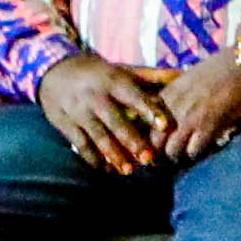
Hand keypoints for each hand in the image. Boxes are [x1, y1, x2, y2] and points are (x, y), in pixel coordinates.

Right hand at [35, 54, 168, 172]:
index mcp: (115, 82)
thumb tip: (183, 75)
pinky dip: (92, 157)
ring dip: (113, 154)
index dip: (151, 110)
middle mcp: (96, 97)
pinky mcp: (66, 124)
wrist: (56, 70)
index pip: (135, 97)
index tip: (166, 126)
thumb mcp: (124, 69)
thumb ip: (153, 76)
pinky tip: (105, 169)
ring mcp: (80, 111)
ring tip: (128, 170)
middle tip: (149, 159)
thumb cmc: (101, 74)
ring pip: (98, 136)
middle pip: (116, 121)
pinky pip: (80, 143)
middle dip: (133, 141)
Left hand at [151, 56, 240, 164]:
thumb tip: (169, 117)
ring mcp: (189, 118)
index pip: (146, 123)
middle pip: (154, 141)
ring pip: (171, 151)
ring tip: (187, 155)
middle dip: (160, 152)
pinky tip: (204, 148)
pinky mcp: (208, 126)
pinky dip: (197, 154)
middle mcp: (173, 107)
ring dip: (179, 156)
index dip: (152, 137)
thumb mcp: (189, 78)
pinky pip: (193, 151)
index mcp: (167, 94)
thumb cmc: (222, 68)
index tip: (158, 143)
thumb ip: (176, 97)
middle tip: (170, 156)